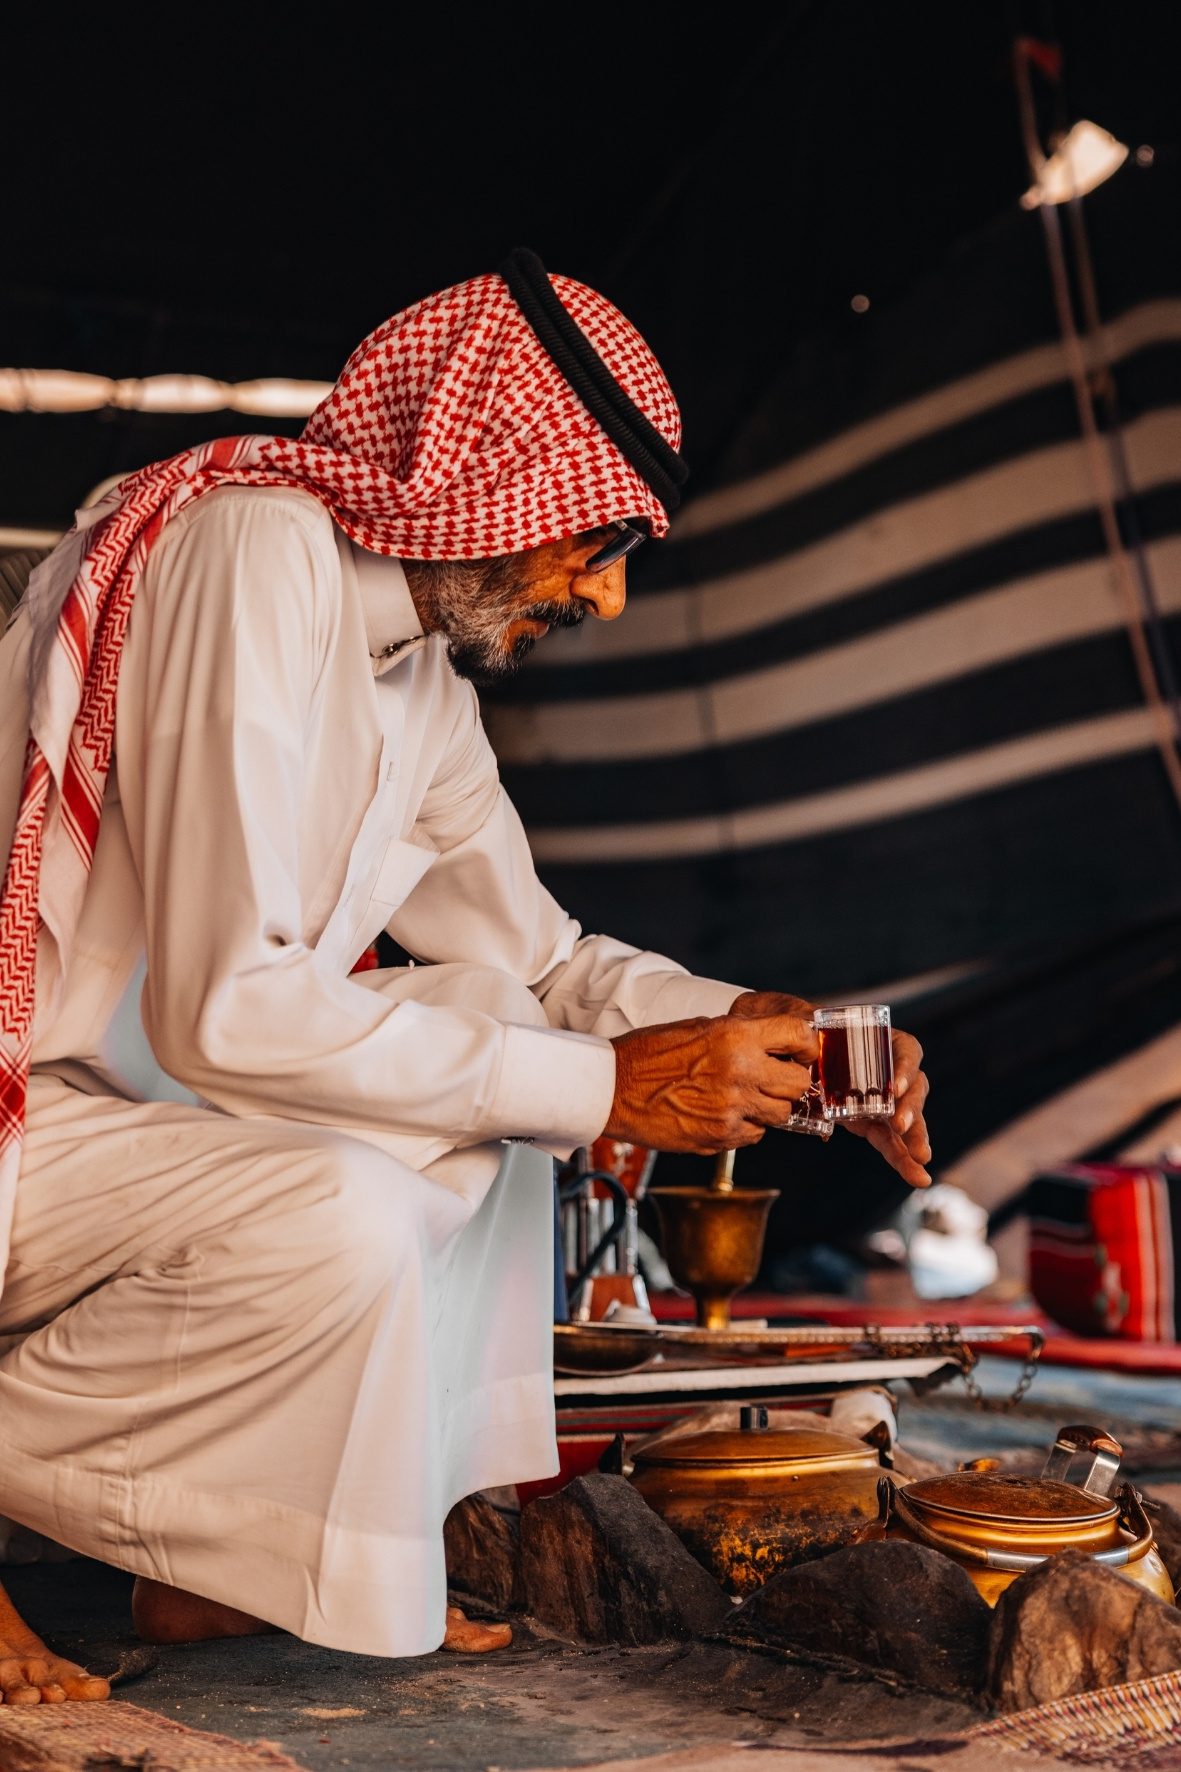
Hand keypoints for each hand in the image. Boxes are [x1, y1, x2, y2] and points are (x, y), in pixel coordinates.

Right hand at [607, 1011, 819, 1153]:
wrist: (611, 1089)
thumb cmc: (648, 1055)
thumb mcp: (698, 1028)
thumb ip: (739, 1036)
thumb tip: (774, 1044)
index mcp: (735, 1036)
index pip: (798, 1036)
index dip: (807, 1045)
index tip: (804, 1052)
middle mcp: (740, 1071)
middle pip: (799, 1083)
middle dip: (791, 1082)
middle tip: (775, 1079)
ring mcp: (732, 1108)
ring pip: (781, 1114)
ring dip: (769, 1107)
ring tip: (744, 1097)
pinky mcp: (720, 1137)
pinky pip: (755, 1135)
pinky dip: (746, 1127)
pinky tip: (723, 1114)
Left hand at [730, 990, 932, 1188]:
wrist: (779, 1048)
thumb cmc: (792, 1030)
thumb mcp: (796, 1023)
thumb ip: (799, 1026)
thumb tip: (801, 1032)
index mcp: (875, 1040)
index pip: (905, 1050)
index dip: (905, 1067)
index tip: (893, 1088)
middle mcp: (885, 1069)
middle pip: (913, 1086)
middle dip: (912, 1108)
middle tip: (901, 1126)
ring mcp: (879, 1097)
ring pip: (906, 1117)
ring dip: (914, 1138)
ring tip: (921, 1159)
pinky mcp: (870, 1121)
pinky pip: (889, 1140)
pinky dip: (901, 1158)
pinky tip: (916, 1176)